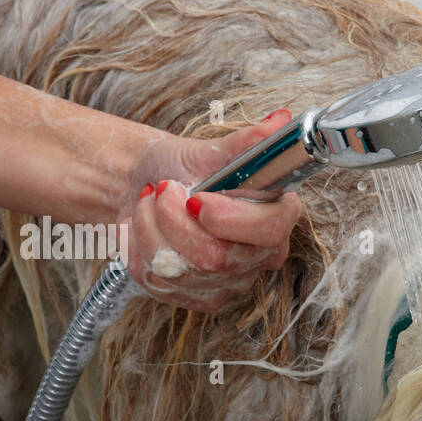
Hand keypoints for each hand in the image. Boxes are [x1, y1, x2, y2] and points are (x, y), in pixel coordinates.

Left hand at [122, 109, 303, 311]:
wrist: (141, 189)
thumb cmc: (179, 169)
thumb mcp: (209, 151)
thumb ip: (247, 143)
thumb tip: (280, 121)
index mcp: (273, 218)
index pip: (270, 230)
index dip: (229, 218)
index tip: (196, 198)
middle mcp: (257, 257)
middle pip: (217, 257)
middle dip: (174, 220)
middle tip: (163, 190)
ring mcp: (228, 282)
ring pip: (182, 268)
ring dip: (152, 228)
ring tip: (150, 205)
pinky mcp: (198, 298)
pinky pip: (162, 281)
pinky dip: (141, 249)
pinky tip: (146, 231)